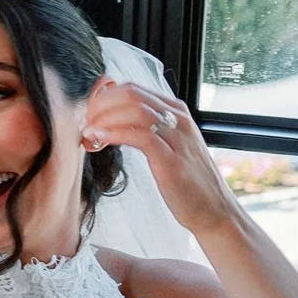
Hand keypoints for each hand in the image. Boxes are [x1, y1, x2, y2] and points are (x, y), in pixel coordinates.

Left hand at [80, 77, 237, 238]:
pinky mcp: (172, 159)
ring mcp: (177, 137)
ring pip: (134, 110)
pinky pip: (140, 136)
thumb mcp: (165, 146)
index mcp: (175, 111)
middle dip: (100, 105)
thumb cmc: (185, 180)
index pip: (133, 89)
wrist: (213, 209)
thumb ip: (143, 128)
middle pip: (131, 94)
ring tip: (89, 133)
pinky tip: (99, 140)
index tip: (87, 115)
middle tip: (84, 123)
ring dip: (104, 119)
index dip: (103, 98)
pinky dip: (114, 134)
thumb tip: (111, 117)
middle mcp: (178, 118)